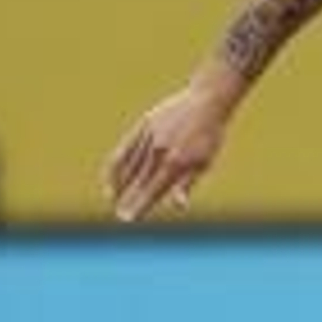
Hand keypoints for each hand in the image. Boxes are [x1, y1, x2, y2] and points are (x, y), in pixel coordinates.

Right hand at [103, 85, 230, 221]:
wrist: (206, 102)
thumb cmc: (209, 137)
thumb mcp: (205, 162)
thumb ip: (187, 185)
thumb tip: (178, 206)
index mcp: (176, 162)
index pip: (153, 190)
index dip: (140, 206)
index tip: (129, 219)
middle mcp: (159, 151)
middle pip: (139, 181)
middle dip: (129, 200)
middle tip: (120, 216)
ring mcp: (149, 137)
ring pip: (130, 166)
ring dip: (120, 184)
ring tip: (112, 200)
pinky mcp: (143, 126)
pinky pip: (125, 148)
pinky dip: (116, 164)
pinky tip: (111, 177)